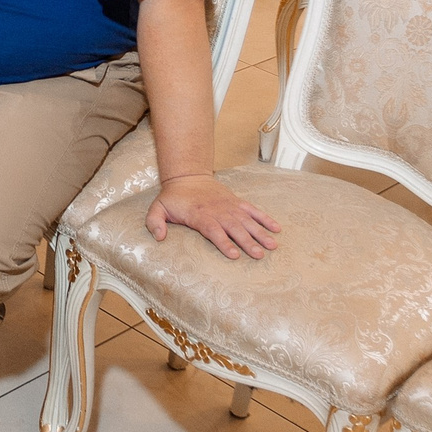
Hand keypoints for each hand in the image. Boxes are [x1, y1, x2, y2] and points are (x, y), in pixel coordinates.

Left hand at [147, 174, 280, 260]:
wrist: (187, 177)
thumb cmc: (173, 198)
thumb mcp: (157, 208)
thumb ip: (155, 223)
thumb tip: (159, 238)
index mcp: (200, 215)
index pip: (214, 231)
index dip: (224, 243)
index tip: (234, 254)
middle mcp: (217, 211)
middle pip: (234, 228)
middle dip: (247, 242)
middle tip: (259, 255)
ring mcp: (229, 206)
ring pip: (247, 221)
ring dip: (260, 233)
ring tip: (272, 246)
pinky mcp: (236, 202)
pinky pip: (253, 210)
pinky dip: (265, 218)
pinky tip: (276, 229)